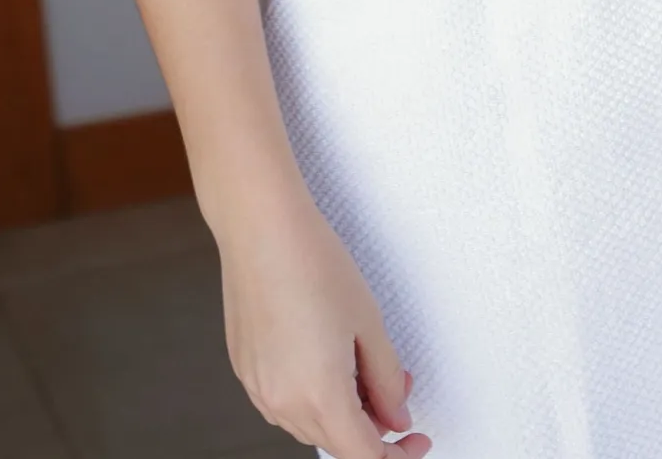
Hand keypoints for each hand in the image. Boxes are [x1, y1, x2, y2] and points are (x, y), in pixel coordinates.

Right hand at [216, 191, 430, 456]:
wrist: (259, 226)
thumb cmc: (312, 262)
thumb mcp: (369, 323)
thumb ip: (388, 381)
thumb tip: (396, 415)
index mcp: (320, 396)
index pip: (365, 456)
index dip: (398, 454)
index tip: (416, 437)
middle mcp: (282, 402)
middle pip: (337, 442)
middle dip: (372, 425)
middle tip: (396, 385)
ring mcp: (258, 387)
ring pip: (309, 424)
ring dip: (341, 411)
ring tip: (360, 364)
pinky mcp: (245, 368)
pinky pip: (284, 401)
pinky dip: (310, 395)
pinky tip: (324, 357)